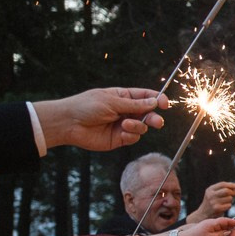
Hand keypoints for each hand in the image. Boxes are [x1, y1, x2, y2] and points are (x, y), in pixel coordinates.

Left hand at [35, 88, 165, 150]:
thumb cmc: (87, 106)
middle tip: (157, 121)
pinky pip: (134, 137)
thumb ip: (134, 104)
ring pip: (142, 127)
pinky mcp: (119, 138)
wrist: (69, 123)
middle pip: (148, 113)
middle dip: (154, 117)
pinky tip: (122, 131)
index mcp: (123, 97)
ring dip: (138, 126)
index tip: (164, 104)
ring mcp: (123, 125)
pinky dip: (131, 134)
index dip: (157, 99)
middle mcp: (125, 111)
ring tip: (126, 124)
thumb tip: (155, 102)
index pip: (146, 97)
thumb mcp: (112, 101)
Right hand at [185, 181, 234, 222]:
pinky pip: (229, 205)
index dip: (231, 185)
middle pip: (227, 191)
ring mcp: (213, 202)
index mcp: (210, 190)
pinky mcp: (217, 209)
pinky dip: (229, 205)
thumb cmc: (212, 203)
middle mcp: (211, 195)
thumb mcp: (213, 194)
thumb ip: (222, 189)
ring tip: (226, 202)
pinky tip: (224, 207)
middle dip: (233, 192)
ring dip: (231, 200)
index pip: (222, 184)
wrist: (203, 214)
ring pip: (229, 198)